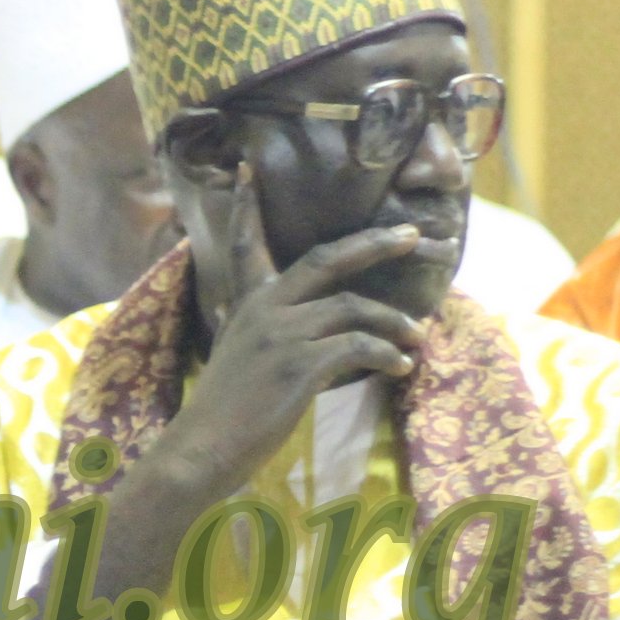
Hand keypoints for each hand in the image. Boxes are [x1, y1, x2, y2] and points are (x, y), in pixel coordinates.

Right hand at [153, 163, 426, 506]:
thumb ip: (244, 326)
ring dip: (394, 322)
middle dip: (373, 243)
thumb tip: (240, 307)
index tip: (247, 169)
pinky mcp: (301, 365)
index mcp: (246, 305)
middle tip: (411, 235)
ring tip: (416, 338)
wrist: (202, 449)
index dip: (246, 208)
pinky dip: (387, 355)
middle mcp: (264, 310)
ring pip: (354, 309)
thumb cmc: (221, 411)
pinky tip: (400, 367)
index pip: (245, 245)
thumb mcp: (231, 355)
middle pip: (325, 260)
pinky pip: (360, 347)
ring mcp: (282, 335)